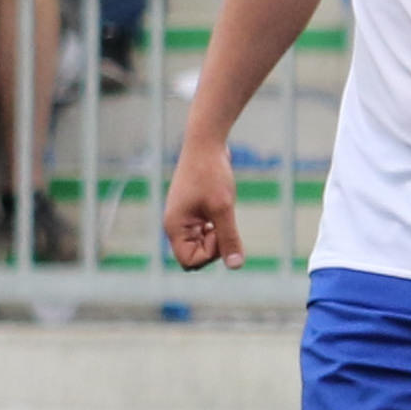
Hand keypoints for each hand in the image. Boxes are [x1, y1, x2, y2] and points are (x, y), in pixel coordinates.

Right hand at [165, 140, 241, 270]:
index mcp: (174, 227)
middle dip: (213, 247)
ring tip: (221, 212)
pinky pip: (203, 232)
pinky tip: (220, 209)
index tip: (219, 230)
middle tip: (222, 222)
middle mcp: (175, 225)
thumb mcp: (223, 208)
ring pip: (201, 245)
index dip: (209, 255)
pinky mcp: (192, 211)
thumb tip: (236, 266)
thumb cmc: (211, 174)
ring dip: (216, 236)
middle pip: (195, 256)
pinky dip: (216, 227)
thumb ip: (228, 238)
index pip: (189, 262)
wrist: (205, 143)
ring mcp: (183, 218)